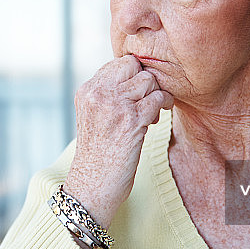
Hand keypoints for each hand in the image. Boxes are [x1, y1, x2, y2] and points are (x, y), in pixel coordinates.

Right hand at [63, 55, 173, 229]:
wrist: (92, 185)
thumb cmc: (97, 155)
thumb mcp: (93, 117)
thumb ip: (107, 95)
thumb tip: (136, 78)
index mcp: (86, 90)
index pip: (118, 63)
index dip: (132, 75)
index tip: (136, 93)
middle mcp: (97, 93)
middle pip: (133, 66)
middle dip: (146, 81)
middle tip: (146, 101)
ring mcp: (114, 105)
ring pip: (148, 80)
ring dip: (155, 95)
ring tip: (150, 114)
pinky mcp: (130, 120)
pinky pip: (157, 98)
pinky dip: (163, 106)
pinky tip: (156, 120)